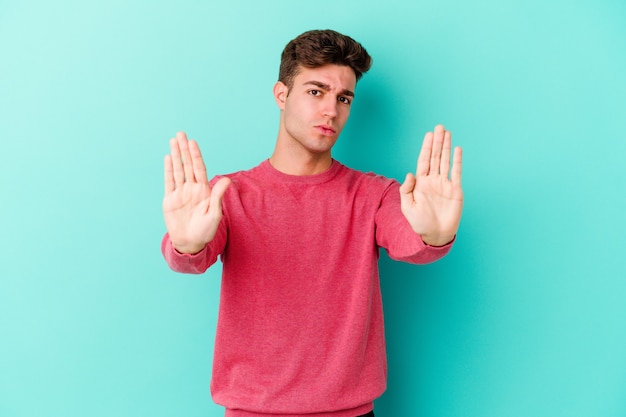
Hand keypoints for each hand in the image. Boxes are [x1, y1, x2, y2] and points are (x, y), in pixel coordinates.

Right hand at [163, 132, 230, 253]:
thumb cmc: (205, 231)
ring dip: (176, 155)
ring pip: (178, 169)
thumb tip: (226, 180)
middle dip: (184, 149)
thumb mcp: (214, 213)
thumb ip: (217, 196)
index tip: (193, 142)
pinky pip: (169, 181)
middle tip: (181, 134)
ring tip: (173, 140)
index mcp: (204, 190)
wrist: (191, 243)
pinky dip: (168, 169)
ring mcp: (180, 193)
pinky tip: (168, 158)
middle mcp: (192, 188)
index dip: (196, 155)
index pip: (199, 168)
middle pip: (188, 164)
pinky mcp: (170, 199)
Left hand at [400, 125, 462, 245]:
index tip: (428, 135)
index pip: (424, 161)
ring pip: (446, 161)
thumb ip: (406, 190)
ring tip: (447, 133)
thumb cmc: (419, 223)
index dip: (426, 148)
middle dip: (437, 142)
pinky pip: (456, 172)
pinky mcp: (455, 190)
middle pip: (435, 157)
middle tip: (439, 127)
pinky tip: (457, 149)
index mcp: (421, 183)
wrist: (435, 235)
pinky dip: (457, 160)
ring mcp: (444, 184)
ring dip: (446, 147)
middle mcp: (433, 181)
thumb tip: (410, 173)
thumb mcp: (408, 207)